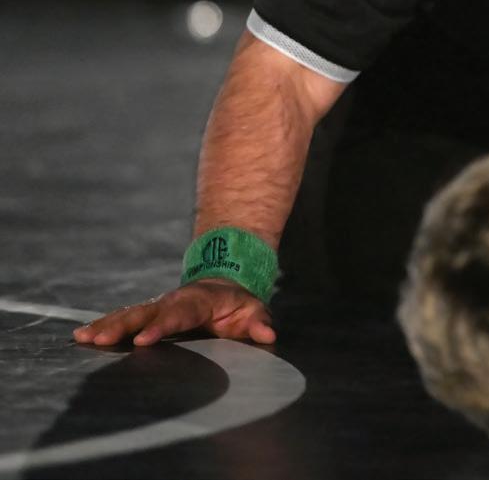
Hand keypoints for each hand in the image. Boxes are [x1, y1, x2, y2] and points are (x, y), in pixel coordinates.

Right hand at [73, 279, 275, 346]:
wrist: (224, 285)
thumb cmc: (238, 304)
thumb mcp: (253, 310)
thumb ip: (259, 323)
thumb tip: (268, 335)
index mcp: (197, 302)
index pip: (177, 314)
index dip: (160, 326)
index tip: (143, 340)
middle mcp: (172, 302)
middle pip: (145, 312)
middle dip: (122, 326)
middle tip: (100, 339)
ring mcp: (157, 306)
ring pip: (129, 314)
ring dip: (107, 325)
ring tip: (83, 338)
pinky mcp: (147, 314)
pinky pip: (124, 318)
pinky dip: (104, 325)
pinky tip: (82, 336)